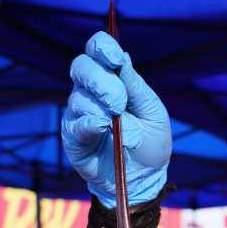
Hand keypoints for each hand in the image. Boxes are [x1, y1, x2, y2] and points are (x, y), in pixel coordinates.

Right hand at [61, 31, 171, 207]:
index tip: (116, 59)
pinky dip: (89, 123)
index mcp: (112, 80)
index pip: (97, 50)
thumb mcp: (153, 113)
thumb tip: (123, 58)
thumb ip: (137, 88)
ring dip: (100, 107)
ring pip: (78, 97)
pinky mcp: (73, 137)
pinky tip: (101, 127)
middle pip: (81, 67)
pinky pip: (75, 123)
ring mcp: (79, 114)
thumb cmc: (151, 143)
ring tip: (117, 122)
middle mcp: (91, 92)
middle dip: (101, 80)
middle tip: (119, 101)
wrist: (145, 179)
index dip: (103, 48)